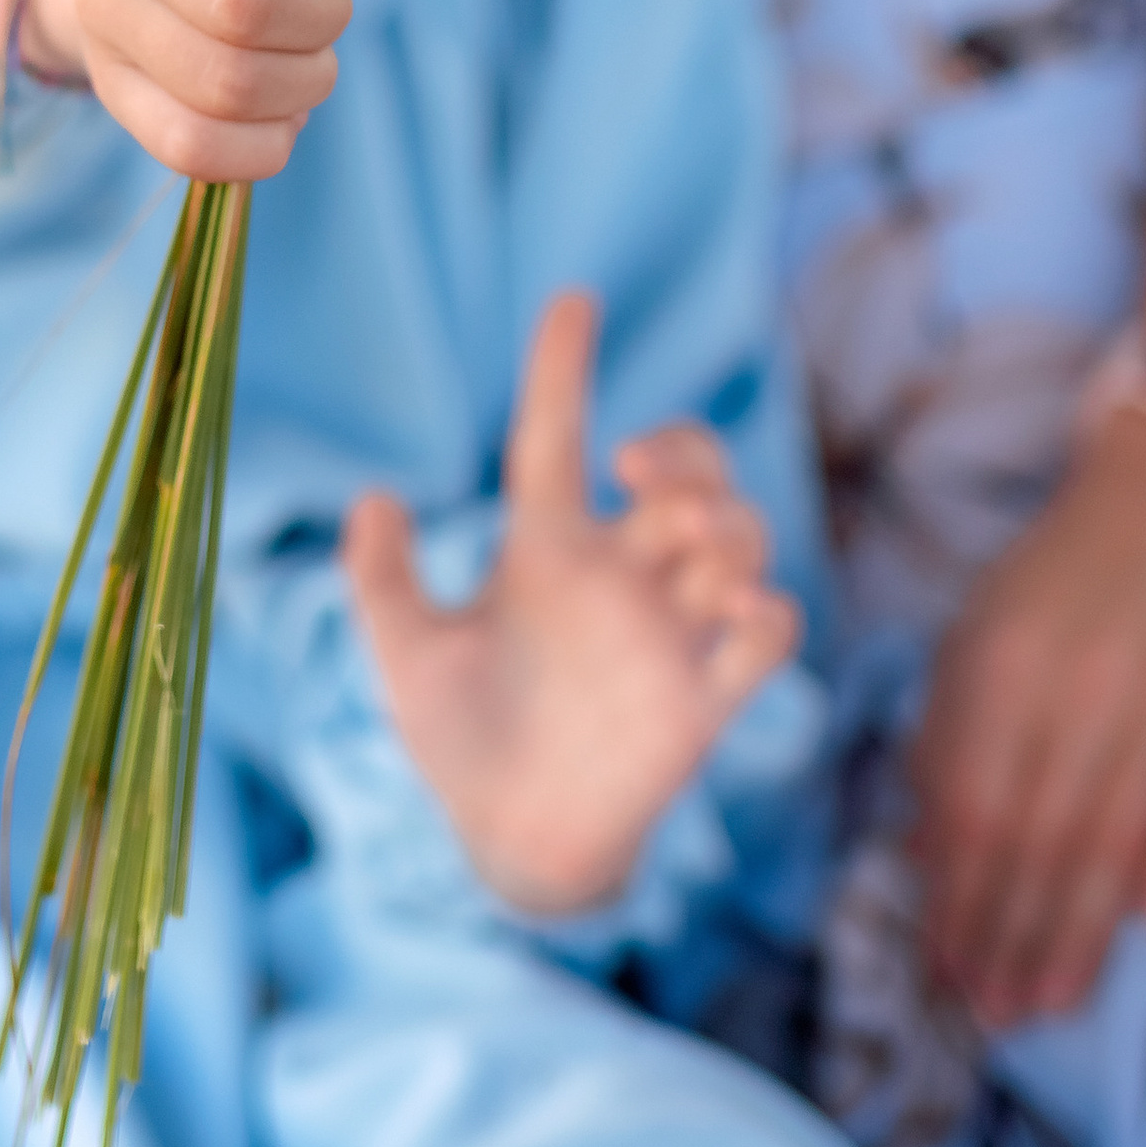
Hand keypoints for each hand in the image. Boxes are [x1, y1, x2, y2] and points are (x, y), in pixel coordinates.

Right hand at [0, 0, 385, 179]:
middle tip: (329, 5)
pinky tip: (282, 112)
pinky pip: (190, 145)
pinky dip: (262, 145)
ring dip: (302, 82)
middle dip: (321, 17)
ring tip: (311, 57)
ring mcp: (98, 2)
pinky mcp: (108, 82)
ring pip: (222, 83)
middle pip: (238, 2)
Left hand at [343, 291, 799, 915]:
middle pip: (686, 473)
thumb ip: (384, 579)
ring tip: (687, 549)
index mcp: (544, 551)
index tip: (572, 302)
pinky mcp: (703, 700)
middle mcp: (617, 579)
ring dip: (727, 523)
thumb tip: (374, 497)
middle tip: (640, 474)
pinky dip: (767, 610)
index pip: (556, 434)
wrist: (508, 844)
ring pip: (739, 537)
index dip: (563, 366)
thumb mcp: (407, 656)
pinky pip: (770, 633)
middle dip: (687, 450)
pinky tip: (734, 610)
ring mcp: (667, 634)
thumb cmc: (460, 742)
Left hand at [912, 407, 1145, 1028]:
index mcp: (1002, 664)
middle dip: (1010, 939)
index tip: (941, 964)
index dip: (954, 898)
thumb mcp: (975, 637)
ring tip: (1049, 1002)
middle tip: (993, 1013)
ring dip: (1079, 935)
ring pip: (1117, 845)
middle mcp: (1081, 690)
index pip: (971, 809)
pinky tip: (1143, 926)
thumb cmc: (1055, 583)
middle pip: (1041, 842)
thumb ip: (948, 742)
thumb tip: (924, 857)